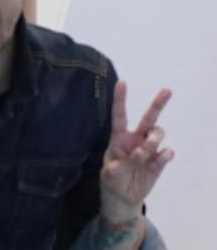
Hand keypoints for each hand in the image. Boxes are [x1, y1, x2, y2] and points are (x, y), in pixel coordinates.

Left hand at [98, 81, 173, 220]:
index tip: (123, 82)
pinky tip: (157, 160)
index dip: (120, 99)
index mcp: (119, 137)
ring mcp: (149, 149)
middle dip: (158, 103)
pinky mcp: (159, 161)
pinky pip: (167, 152)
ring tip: (143, 154)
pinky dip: (164, 155)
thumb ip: (123, 162)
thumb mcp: (110, 173)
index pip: (120, 115)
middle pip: (149, 118)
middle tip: (168, 90)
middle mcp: (136, 139)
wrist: (123, 196)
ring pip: (158, 134)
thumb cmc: (112, 179)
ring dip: (153, 140)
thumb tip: (140, 153)